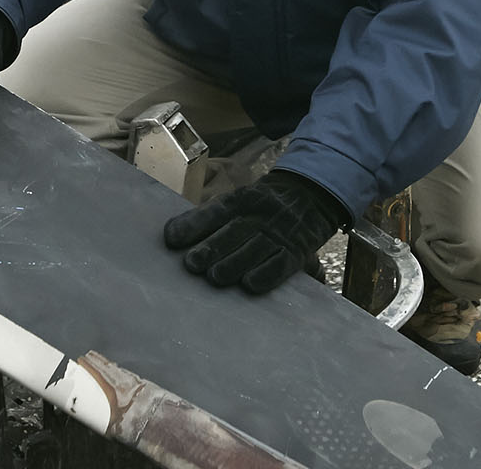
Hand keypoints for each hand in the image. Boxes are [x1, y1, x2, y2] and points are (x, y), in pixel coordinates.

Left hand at [163, 170, 348, 292]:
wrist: (309, 196)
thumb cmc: (260, 207)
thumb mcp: (238, 201)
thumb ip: (209, 219)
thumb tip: (171, 238)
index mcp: (240, 200)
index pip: (214, 212)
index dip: (192, 225)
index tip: (172, 238)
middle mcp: (258, 215)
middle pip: (232, 232)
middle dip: (211, 248)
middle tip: (191, 263)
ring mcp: (278, 233)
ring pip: (254, 249)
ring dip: (233, 264)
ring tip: (215, 276)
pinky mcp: (295, 251)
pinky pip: (280, 264)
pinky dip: (265, 274)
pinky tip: (250, 284)